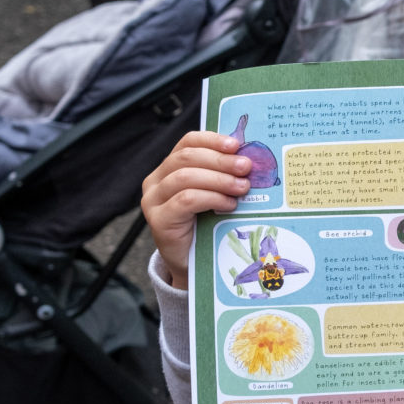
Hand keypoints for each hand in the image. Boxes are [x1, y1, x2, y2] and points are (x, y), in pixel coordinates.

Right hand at [140, 131, 253, 289]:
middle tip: (246, 167)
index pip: (187, 142)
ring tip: (242, 187)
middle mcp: (156, 181)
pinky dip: (211, 198)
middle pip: (187, 158)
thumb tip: (250, 160)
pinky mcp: (158, 220)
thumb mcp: (214, 194)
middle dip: (220, 160)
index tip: (236, 144)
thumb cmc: (207, 225)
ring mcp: (153, 200)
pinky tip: (229, 204)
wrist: (192, 264)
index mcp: (169, 168)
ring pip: (185, 177)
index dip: (212, 140)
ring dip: (219, 180)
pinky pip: (186, 200)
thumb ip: (223, 176)